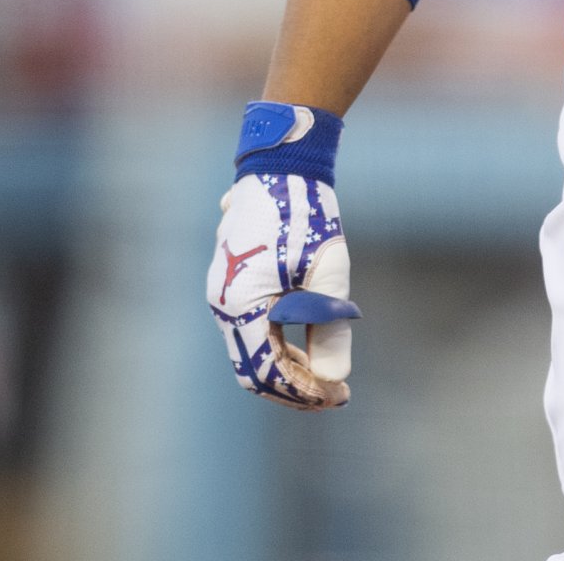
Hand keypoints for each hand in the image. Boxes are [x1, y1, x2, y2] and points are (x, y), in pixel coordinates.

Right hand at [208, 171, 357, 408]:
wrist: (281, 166)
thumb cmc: (306, 215)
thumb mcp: (328, 273)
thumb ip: (330, 329)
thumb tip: (334, 381)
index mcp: (239, 303)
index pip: (268, 371)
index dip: (304, 392)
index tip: (341, 397)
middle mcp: (222, 303)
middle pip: (254, 369)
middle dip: (295, 388)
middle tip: (337, 395)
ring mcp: (223, 293)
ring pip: (252, 352)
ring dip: (288, 370)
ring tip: (329, 379)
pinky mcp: (233, 285)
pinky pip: (251, 330)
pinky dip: (279, 347)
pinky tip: (310, 352)